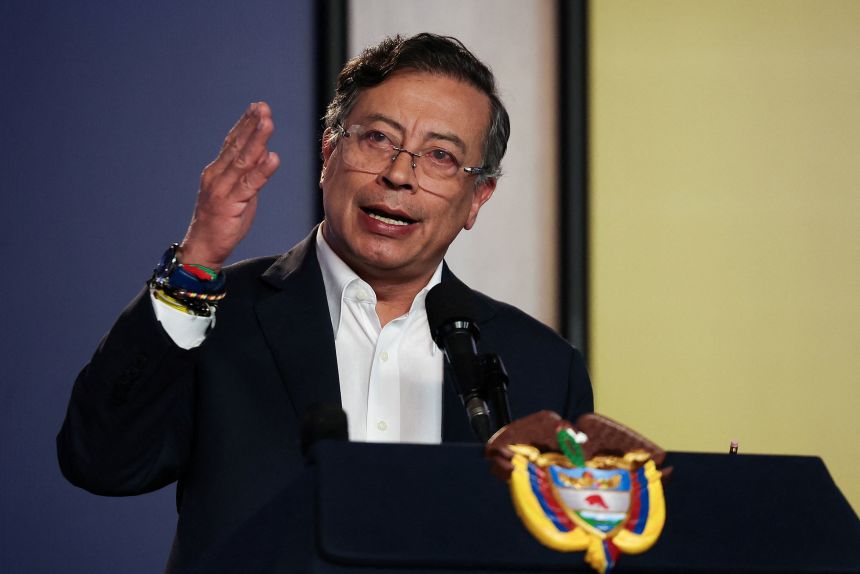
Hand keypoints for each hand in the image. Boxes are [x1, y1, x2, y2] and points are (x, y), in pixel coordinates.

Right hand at [179, 102, 279, 270]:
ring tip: (268, 123)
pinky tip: (272, 158)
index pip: (232, 142)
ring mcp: (221, 189)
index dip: (245, 124)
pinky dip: (262, 171)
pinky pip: (249, 184)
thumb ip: (248, 174)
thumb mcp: (238, 193)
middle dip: (252, 125)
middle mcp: (216, 175)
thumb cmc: (222, 222)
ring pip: (242, 160)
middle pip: (237, 146)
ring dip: (256, 140)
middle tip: (264, 107)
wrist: (204, 247)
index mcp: (217, 170)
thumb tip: (263, 153)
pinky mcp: (229, 204)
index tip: (258, 107)